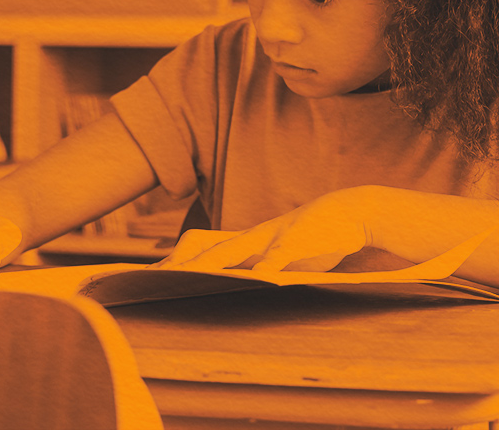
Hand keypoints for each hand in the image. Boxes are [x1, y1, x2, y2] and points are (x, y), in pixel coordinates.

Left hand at [157, 187, 375, 272]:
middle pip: (207, 247)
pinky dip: (269, 266)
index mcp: (246, 240)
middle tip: (152, 279)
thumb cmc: (314, 237)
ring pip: (234, 249)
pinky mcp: (298, 240)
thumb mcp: (281, 255)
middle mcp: (252, 236)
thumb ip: (260, 268)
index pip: (201, 248)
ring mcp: (273, 236)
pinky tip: (260, 278)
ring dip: (210, 263)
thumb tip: (244, 287)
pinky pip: (279, 253)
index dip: (175, 261)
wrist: (351, 212)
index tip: (148, 276)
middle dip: (179, 263)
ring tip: (185, 275)